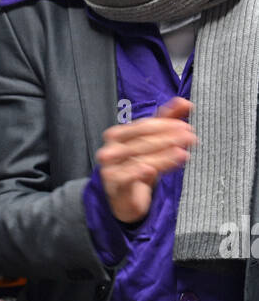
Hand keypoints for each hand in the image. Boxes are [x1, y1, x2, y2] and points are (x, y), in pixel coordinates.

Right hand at [96, 97, 196, 223]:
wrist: (125, 199)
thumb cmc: (138, 166)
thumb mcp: (152, 142)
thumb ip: (167, 120)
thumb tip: (185, 102)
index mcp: (117, 135)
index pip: (143, 126)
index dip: (165, 125)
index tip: (186, 127)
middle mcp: (110, 150)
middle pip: (142, 142)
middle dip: (168, 139)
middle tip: (190, 138)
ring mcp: (110, 168)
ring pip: (139, 159)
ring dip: (163, 156)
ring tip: (183, 154)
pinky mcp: (114, 186)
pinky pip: (127, 177)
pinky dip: (139, 172)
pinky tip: (151, 170)